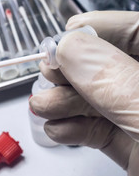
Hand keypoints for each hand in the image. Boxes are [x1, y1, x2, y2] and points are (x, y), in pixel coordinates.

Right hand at [29, 11, 138, 175]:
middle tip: (50, 78)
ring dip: (64, 102)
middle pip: (106, 64)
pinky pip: (97, 127)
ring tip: (46, 108)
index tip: (64, 44)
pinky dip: (73, 127)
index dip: (96, 33)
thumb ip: (115, 81)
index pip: (133, 31)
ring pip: (96, 97)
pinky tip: (61, 129)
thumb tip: (72, 47)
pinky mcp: (133, 144)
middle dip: (71, 72)